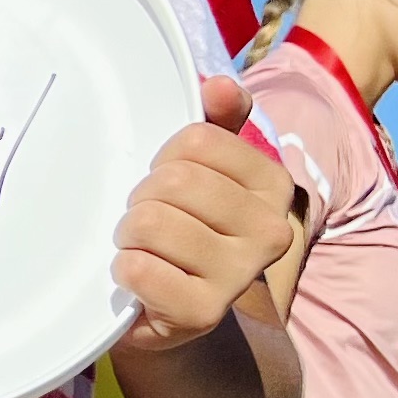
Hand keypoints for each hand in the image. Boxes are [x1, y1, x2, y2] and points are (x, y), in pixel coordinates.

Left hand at [110, 81, 295, 355]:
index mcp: (274, 185)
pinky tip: (140, 279)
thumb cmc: (183, 229)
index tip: (167, 186)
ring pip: (149, 222)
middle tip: (146, 222)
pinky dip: (123, 270)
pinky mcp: (202, 312)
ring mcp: (241, 274)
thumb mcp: (202, 172)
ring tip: (143, 249)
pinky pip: (136, 268)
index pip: (196, 141)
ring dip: (128, 235)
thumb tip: (221, 85)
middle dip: (140, 198)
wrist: (170, 311)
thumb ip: (215, 124)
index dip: (163, 160)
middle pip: (174, 181)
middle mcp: (271, 230)